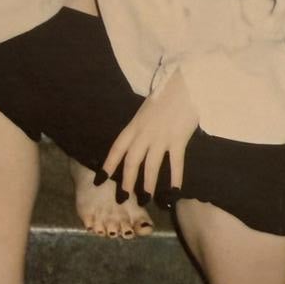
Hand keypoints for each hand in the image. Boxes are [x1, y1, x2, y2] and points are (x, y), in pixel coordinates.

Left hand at [102, 70, 199, 203]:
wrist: (184, 84)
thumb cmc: (166, 96)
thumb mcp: (146, 112)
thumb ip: (141, 128)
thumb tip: (137, 144)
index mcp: (134, 125)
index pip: (117, 148)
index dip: (108, 165)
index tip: (99, 180)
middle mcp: (144, 133)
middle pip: (131, 161)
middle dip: (125, 181)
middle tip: (122, 198)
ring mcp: (161, 137)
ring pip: (150, 166)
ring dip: (147, 185)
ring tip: (145, 200)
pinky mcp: (178, 139)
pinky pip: (175, 163)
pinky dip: (175, 179)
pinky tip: (174, 193)